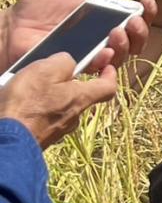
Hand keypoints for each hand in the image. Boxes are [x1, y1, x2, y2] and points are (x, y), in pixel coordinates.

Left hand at [0, 0, 154, 70]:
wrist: (11, 28)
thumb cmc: (36, 7)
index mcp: (105, 19)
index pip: (135, 19)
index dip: (147, 13)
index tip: (147, 1)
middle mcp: (103, 39)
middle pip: (135, 41)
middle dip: (140, 31)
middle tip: (133, 21)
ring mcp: (91, 55)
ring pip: (121, 57)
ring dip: (126, 45)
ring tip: (117, 33)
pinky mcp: (78, 68)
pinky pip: (99, 70)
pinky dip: (105, 61)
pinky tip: (104, 51)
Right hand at [0, 54, 117, 148]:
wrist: (4, 141)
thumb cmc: (25, 104)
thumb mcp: (46, 70)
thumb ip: (64, 62)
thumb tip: (69, 63)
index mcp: (81, 99)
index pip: (108, 87)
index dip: (109, 75)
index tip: (106, 66)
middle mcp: (73, 118)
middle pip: (79, 97)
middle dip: (69, 85)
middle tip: (51, 75)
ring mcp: (56, 131)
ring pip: (60, 109)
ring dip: (48, 98)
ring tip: (26, 90)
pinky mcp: (39, 138)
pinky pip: (42, 119)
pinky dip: (35, 111)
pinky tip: (19, 106)